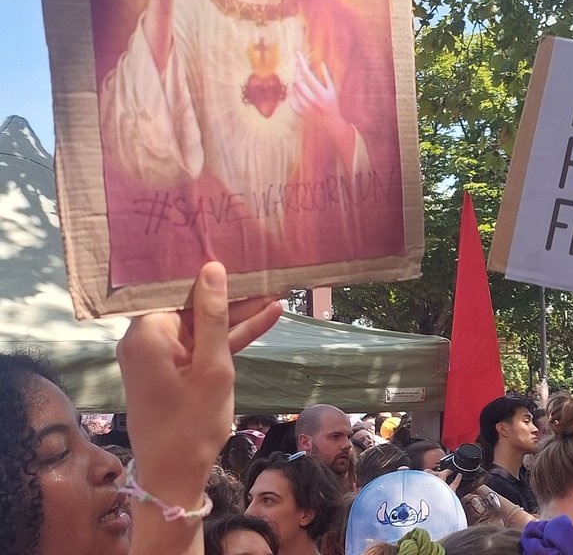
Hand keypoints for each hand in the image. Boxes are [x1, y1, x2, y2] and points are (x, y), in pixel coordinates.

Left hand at [118, 263, 280, 504]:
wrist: (174, 477)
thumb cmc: (192, 422)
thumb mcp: (213, 365)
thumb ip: (214, 315)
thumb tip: (212, 268)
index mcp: (146, 332)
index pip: (176, 286)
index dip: (206, 268)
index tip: (233, 247)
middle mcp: (145, 338)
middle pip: (192, 303)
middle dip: (230, 292)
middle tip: (264, 270)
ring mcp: (158, 354)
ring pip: (201, 324)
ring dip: (236, 314)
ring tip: (276, 292)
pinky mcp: (171, 369)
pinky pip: (200, 344)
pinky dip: (227, 337)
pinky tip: (266, 318)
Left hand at [291, 51, 353, 152]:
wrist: (330, 123)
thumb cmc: (332, 104)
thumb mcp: (332, 89)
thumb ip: (326, 76)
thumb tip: (320, 63)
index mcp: (321, 92)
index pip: (308, 74)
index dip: (301, 62)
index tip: (297, 53)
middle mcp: (312, 100)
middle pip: (298, 81)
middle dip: (298, 73)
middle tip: (299, 68)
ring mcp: (305, 107)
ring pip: (293, 90)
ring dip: (296, 84)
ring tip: (303, 83)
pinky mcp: (300, 113)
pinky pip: (291, 100)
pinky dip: (293, 94)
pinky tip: (297, 92)